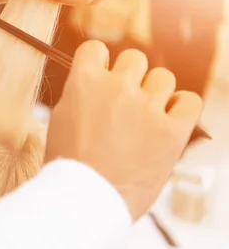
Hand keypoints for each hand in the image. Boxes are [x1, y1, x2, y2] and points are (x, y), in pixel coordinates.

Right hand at [44, 42, 202, 219]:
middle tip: (124, 102)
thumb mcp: (59, 120)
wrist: (84, 199)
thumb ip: (79, 95)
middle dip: (129, 77)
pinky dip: (181, 107)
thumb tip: (93, 84)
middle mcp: (117, 87)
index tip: (100, 78)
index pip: (95, 48)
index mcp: (84, 82)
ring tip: (146, 115)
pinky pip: (189, 101)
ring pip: (163, 77)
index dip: (98, 62)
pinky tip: (169, 119)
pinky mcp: (172, 131)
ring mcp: (147, 108)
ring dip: (154, 92)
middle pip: (134, 59)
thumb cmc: (67, 165)